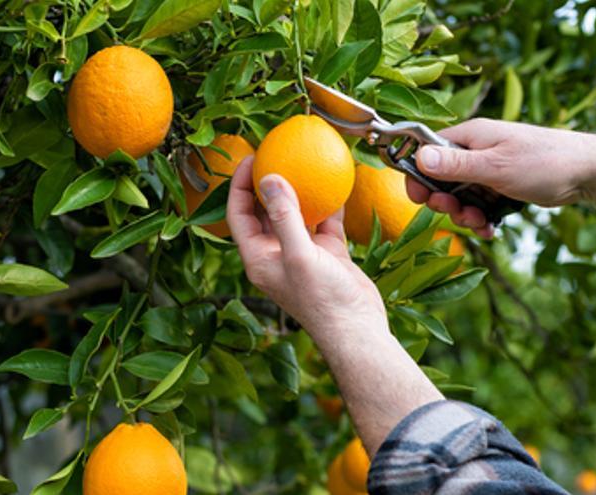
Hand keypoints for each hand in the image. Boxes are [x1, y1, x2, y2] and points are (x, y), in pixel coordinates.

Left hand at [226, 157, 385, 334]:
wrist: (357, 328)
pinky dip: (328, 203)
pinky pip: (323, 221)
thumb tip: (269, 178)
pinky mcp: (327, 253)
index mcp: (259, 257)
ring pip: (295, 213)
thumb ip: (284, 216)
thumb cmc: (322, 298)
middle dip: (267, 183)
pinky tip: (335, 182)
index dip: (238, 185)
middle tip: (276, 153)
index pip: (239, 215)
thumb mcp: (299, 254)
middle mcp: (277, 253)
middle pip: (264, 211)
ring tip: (302, 161)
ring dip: (298, 190)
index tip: (252, 158)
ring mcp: (303, 252)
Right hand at [407, 119, 595, 235]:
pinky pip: (481, 205)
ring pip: (462, 197)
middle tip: (458, 214)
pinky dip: (483, 219)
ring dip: (466, 215)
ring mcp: (490, 169)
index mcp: (470, 137)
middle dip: (446, 203)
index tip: (420, 198)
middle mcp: (476, 151)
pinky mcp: (502, 186)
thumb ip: (456, 164)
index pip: (428, 151)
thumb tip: (420, 157)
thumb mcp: (495, 166)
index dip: (419, 175)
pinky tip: (491, 229)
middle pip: (442, 179)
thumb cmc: (544, 161)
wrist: (587, 172)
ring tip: (481, 223)